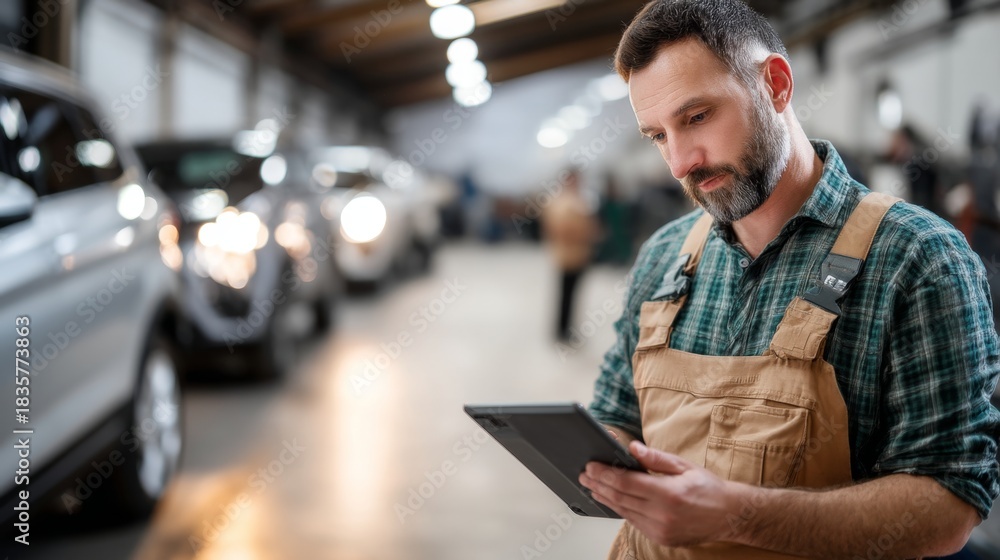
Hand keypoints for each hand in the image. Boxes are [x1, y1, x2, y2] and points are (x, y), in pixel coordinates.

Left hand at [579, 440, 738, 547]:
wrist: (729, 515)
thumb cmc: (708, 488)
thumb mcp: (684, 466)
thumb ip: (656, 458)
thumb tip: (633, 448)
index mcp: (668, 493)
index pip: (626, 483)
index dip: (605, 474)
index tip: (591, 466)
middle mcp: (662, 514)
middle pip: (620, 498)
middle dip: (599, 485)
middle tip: (585, 475)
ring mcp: (661, 529)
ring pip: (624, 512)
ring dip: (606, 498)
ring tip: (593, 487)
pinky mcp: (661, 537)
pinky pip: (634, 522)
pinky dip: (621, 510)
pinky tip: (613, 500)